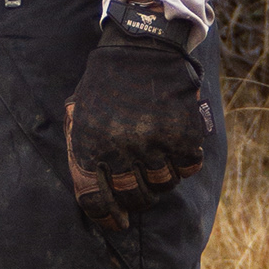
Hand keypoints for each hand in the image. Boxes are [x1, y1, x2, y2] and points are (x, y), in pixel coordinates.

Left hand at [65, 13, 210, 233]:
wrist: (142, 46)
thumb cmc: (106, 83)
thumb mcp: (79, 113)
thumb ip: (82, 151)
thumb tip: (93, 193)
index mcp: (89, 145)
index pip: (95, 200)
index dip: (107, 218)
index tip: (117, 223)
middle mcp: (120, 148)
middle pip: (133, 197)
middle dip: (137, 200)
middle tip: (140, 192)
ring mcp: (154, 142)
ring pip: (163, 186)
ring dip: (161, 180)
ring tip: (158, 163)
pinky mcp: (182, 134)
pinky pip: (188, 167)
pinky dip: (184, 163)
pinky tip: (177, 149)